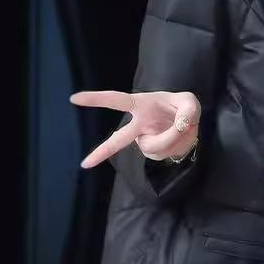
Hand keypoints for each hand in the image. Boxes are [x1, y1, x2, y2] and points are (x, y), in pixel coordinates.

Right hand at [70, 90, 200, 167]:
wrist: (188, 124)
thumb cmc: (181, 107)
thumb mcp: (189, 102)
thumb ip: (188, 110)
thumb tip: (182, 125)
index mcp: (140, 105)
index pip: (116, 100)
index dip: (96, 99)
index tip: (74, 98)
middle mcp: (138, 124)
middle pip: (118, 140)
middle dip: (101, 152)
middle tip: (84, 164)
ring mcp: (144, 140)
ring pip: (154, 145)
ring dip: (172, 138)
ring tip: (182, 128)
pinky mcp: (153, 151)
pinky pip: (164, 153)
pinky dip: (177, 146)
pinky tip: (178, 139)